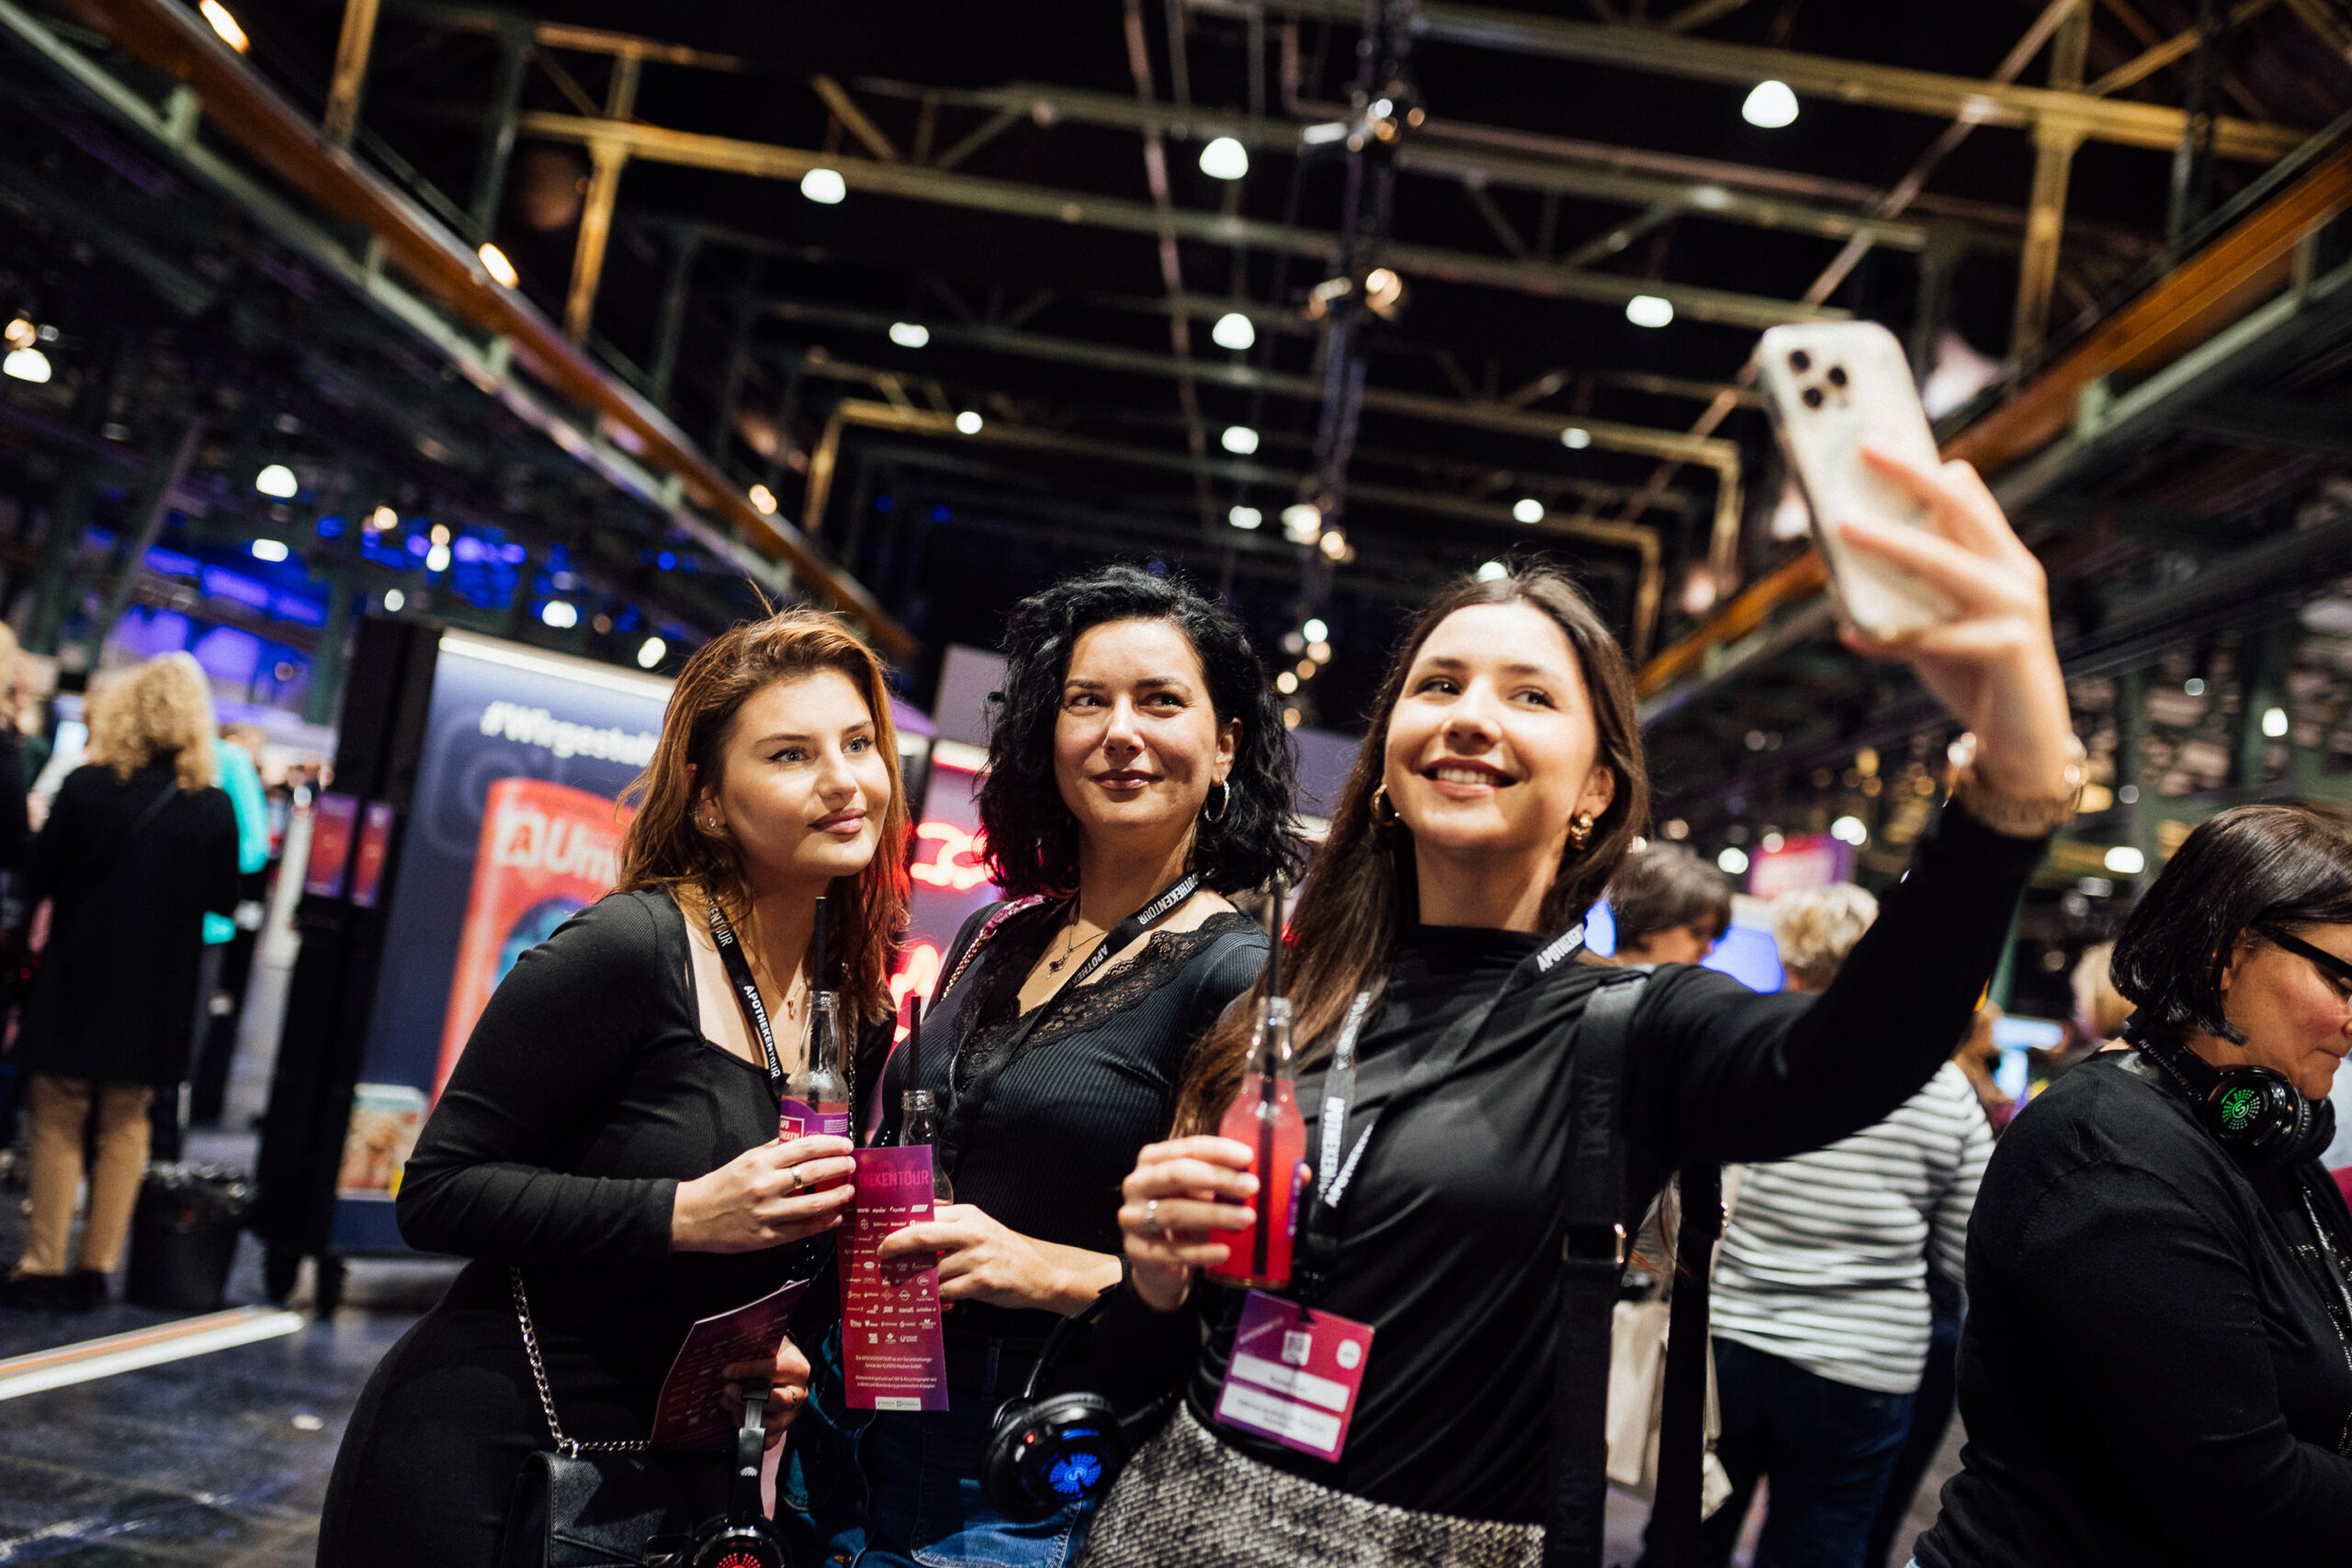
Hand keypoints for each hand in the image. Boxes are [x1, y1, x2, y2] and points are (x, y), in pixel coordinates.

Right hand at [671, 1136, 855, 1253]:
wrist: (693, 1217)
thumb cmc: (721, 1185)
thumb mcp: (745, 1159)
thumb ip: (773, 1150)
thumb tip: (802, 1139)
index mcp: (760, 1163)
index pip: (805, 1148)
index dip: (831, 1146)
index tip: (846, 1145)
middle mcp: (765, 1186)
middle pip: (814, 1174)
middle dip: (839, 1168)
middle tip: (851, 1166)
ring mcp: (767, 1213)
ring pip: (813, 1205)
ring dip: (837, 1197)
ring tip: (849, 1192)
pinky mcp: (767, 1237)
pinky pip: (803, 1230)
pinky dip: (824, 1223)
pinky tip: (834, 1217)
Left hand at [718, 1336, 811, 1450]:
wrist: (780, 1365)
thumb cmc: (769, 1354)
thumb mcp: (766, 1346)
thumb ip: (753, 1349)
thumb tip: (729, 1356)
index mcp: (798, 1369)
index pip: (775, 1369)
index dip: (749, 1370)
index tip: (727, 1371)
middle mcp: (799, 1393)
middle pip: (778, 1401)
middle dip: (747, 1398)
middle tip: (727, 1390)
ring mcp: (792, 1413)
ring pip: (771, 1423)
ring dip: (744, 1415)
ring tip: (727, 1403)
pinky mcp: (782, 1428)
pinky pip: (768, 1440)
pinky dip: (750, 1433)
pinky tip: (737, 1418)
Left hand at [875, 1204, 1120, 1313]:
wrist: (1040, 1272)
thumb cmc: (1003, 1250)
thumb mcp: (979, 1226)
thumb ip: (949, 1223)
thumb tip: (911, 1222)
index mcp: (968, 1216)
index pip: (926, 1217)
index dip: (901, 1228)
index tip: (882, 1238)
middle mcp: (972, 1233)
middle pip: (922, 1236)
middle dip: (896, 1247)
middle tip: (880, 1257)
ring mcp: (977, 1258)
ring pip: (932, 1270)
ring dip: (916, 1281)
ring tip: (904, 1286)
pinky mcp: (982, 1282)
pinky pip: (947, 1292)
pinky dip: (936, 1299)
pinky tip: (935, 1302)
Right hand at [1115, 1136, 1258, 1312]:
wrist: (1161, 1261)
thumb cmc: (1191, 1214)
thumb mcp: (1212, 1193)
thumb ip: (1245, 1179)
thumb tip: (1300, 1175)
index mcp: (1154, 1159)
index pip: (1187, 1147)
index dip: (1219, 1150)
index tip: (1249, 1158)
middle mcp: (1138, 1183)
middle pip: (1177, 1175)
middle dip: (1217, 1179)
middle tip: (1251, 1188)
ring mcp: (1132, 1218)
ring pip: (1173, 1212)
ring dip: (1213, 1215)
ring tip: (1246, 1220)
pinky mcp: (1136, 1251)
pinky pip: (1169, 1251)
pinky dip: (1199, 1253)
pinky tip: (1224, 1252)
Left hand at [1836, 450, 2073, 799]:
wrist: (2022, 740)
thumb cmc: (1974, 671)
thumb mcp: (1939, 620)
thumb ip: (1909, 586)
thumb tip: (1843, 552)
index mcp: (2002, 560)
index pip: (1967, 500)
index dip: (1926, 469)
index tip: (1883, 440)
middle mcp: (2015, 575)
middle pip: (1962, 513)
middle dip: (1913, 478)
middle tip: (1867, 450)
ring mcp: (2017, 610)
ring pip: (1946, 565)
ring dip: (1893, 544)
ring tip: (1845, 527)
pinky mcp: (2008, 649)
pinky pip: (1935, 638)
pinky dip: (1889, 637)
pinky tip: (1851, 634)